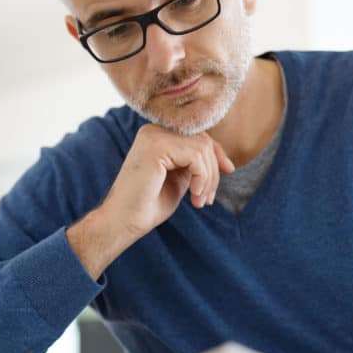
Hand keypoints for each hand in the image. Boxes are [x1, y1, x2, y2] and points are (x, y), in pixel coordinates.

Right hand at [67, 124, 234, 279]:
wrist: (123, 222)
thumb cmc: (147, 206)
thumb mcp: (178, 179)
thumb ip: (193, 163)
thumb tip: (219, 156)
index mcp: (157, 135)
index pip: (197, 134)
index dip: (217, 152)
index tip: (229, 170)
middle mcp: (154, 130)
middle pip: (203, 140)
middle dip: (213, 170)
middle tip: (208, 199)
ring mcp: (154, 136)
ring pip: (202, 148)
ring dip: (209, 178)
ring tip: (200, 201)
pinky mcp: (156, 146)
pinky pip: (196, 156)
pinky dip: (202, 178)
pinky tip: (194, 196)